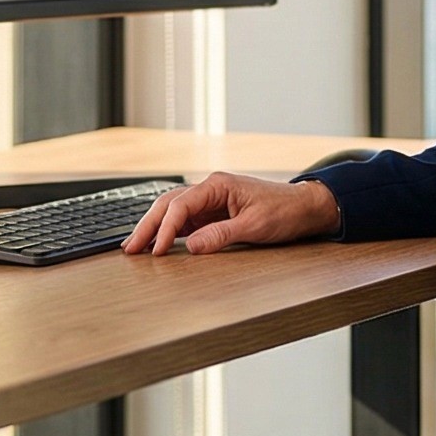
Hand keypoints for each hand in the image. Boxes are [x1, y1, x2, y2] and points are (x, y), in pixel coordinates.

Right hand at [122, 172, 342, 255]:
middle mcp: (210, 189)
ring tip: (135, 246)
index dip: (164, 229)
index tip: (155, 250)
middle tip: (130, 248)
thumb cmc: (285, 211)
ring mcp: (211, 201)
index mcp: (218, 185)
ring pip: (173, 211)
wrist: (305, 207)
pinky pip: (185, 220)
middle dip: (147, 226)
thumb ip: (221, 235)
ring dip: (154, 227)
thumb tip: (190, 246)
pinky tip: (158, 243)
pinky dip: (169, 231)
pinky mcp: (215, 212)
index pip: (180, 205)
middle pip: (169, 205)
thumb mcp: (254, 226)